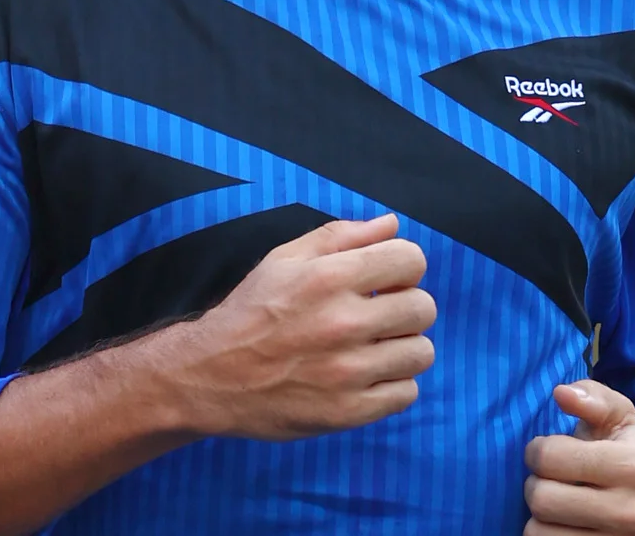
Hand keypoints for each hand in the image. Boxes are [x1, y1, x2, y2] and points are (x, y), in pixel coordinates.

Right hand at [160, 213, 435, 440]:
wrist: (211, 376)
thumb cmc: (251, 311)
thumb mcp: (285, 259)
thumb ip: (342, 235)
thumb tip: (392, 224)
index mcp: (330, 277)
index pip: (412, 260)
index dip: (402, 267)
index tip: (384, 280)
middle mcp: (344, 323)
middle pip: (424, 308)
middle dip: (406, 307)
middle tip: (379, 316)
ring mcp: (349, 372)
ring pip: (421, 353)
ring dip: (403, 348)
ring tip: (374, 348)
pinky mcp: (348, 411)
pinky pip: (407, 393)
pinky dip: (393, 384)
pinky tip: (367, 376)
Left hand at [523, 380, 634, 534]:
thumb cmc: (628, 454)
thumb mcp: (619, 417)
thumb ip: (592, 398)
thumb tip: (561, 393)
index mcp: (634, 467)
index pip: (549, 458)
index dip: (538, 450)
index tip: (547, 450)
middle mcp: (630, 512)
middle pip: (541, 499)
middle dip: (536, 484)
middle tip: (549, 480)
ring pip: (538, 533)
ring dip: (539, 516)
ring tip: (557, 504)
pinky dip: (546, 535)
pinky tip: (562, 523)